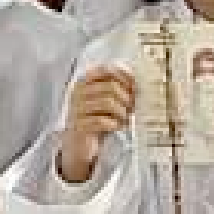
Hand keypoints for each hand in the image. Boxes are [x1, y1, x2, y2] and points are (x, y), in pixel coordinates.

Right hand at [57, 66, 135, 183]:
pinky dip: (114, 124)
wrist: (80, 144)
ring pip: (107, 102)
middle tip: (131, 107)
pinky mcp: (79, 125)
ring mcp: (77, 108)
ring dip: (122, 111)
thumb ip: (120, 89)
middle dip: (126, 97)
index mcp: (85, 82)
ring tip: (125, 118)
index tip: (133, 87)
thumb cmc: (97, 119)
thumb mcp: (109, 101)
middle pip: (111, 86)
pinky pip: (101, 120)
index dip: (123, 76)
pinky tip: (117, 127)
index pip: (105, 69)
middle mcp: (78, 92)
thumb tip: (136, 80)